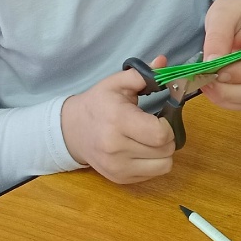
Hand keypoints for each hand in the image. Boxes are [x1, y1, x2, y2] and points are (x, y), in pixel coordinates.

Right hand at [61, 56, 174, 183]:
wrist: (72, 131)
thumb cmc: (97, 104)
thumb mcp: (116, 84)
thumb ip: (142, 74)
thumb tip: (163, 62)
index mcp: (118, 121)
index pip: (160, 134)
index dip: (168, 125)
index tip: (161, 117)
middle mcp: (117, 148)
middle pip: (165, 150)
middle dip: (168, 137)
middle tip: (156, 126)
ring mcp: (118, 167)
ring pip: (165, 165)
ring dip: (163, 152)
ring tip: (150, 139)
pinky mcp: (120, 179)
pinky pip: (154, 174)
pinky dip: (154, 162)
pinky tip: (142, 149)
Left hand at [200, 0, 240, 110]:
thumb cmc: (239, 9)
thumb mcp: (223, 12)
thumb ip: (218, 36)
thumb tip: (211, 64)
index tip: (217, 72)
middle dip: (232, 91)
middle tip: (205, 82)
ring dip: (230, 99)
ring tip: (207, 87)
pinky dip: (233, 102)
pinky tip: (217, 92)